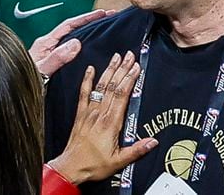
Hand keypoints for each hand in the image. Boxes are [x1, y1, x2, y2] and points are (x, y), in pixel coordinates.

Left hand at [29, 10, 112, 77]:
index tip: (103, 13)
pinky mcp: (53, 62)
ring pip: (72, 38)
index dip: (86, 18)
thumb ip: (57, 58)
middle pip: (73, 29)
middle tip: (109, 18)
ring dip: (88, 32)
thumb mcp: (41, 72)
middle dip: (91, 22)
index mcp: (45, 44)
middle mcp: (48, 46)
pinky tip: (91, 48)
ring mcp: (50, 54)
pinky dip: (84, 44)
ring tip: (104, 29)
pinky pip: (71, 49)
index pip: (69, 25)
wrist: (13, 95)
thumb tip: (76, 43)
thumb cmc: (22, 83)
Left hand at [48, 53, 157, 183]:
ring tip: (116, 57)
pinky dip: (86, 80)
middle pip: (113, 87)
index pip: (122, 95)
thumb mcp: (118, 161)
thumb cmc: (93, 165)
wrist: (69, 168)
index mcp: (111, 123)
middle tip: (129, 55)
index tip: (136, 66)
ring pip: (100, 87)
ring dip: (109, 71)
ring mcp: (89, 113)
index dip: (129, 79)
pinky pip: (83, 94)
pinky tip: (90, 69)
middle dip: (122, 69)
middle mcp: (100, 114)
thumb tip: (154, 141)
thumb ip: (136, 150)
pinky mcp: (80, 115)